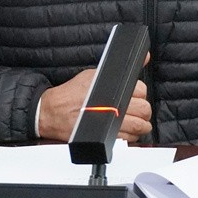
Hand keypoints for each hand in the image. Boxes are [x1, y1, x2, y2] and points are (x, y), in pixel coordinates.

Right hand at [37, 65, 151, 142]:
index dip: (140, 93)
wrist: (53, 112)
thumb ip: (118, 70)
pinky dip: (130, 136)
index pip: (141, 91)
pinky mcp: (106, 138)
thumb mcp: (94, 74)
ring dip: (140, 125)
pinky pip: (128, 140)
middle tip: (138, 109)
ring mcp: (111, 125)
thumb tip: (143, 57)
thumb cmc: (71, 94)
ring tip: (134, 120)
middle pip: (143, 110)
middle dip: (143, 110)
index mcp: (111, 90)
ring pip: (139, 127)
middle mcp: (112, 108)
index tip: (135, 95)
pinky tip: (124, 130)